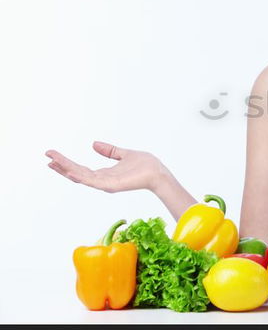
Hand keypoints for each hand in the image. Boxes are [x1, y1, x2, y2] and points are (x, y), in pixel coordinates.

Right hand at [45, 141, 166, 192]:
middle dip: (61, 166)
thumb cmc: (146, 165)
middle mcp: (102, 180)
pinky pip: (92, 181)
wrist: (159, 172)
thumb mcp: (124, 154)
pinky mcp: (111, 185)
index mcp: (104, 174)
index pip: (80, 169)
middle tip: (47, 156)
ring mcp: (106, 184)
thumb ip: (110, 151)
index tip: (53, 155)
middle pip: (77, 173)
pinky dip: (79, 176)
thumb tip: (93, 144)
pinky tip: (68, 170)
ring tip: (52, 162)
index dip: (66, 163)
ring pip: (81, 177)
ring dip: (66, 169)